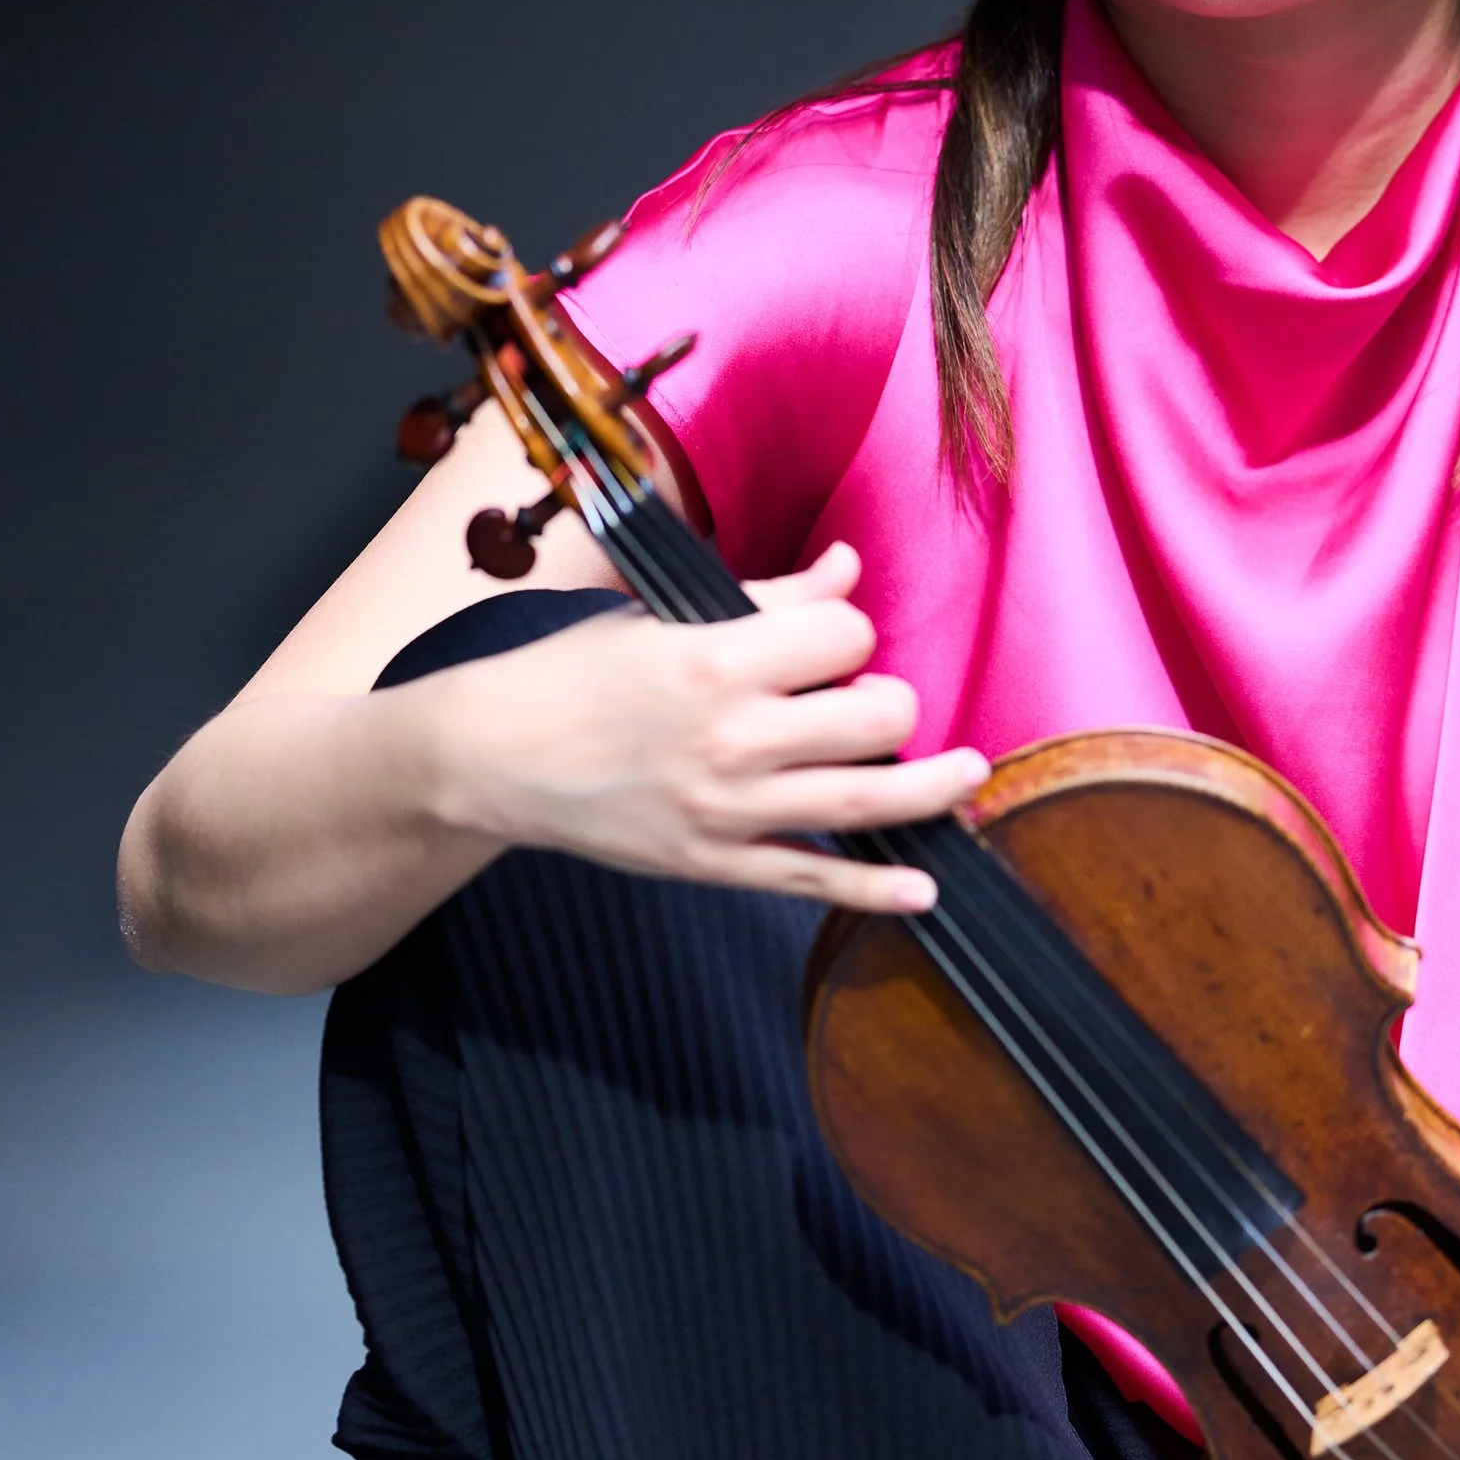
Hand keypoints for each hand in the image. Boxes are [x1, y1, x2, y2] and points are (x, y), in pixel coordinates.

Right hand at [424, 540, 986, 915]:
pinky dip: (873, 890)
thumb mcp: (661, 615)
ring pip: (862, 801)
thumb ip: (766, 599)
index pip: (842, 637)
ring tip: (969, 775)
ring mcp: (726, 809)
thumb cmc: (572, 674)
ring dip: (931, 790)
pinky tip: (922, 888)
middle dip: (892, 703)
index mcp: (715, 659)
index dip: (848, 636)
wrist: (490, 756)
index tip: (829, 645)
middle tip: (875, 704)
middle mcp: (731, 737)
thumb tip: (847, 569)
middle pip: (872, 717)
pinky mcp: (714, 864)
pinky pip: (811, 880)